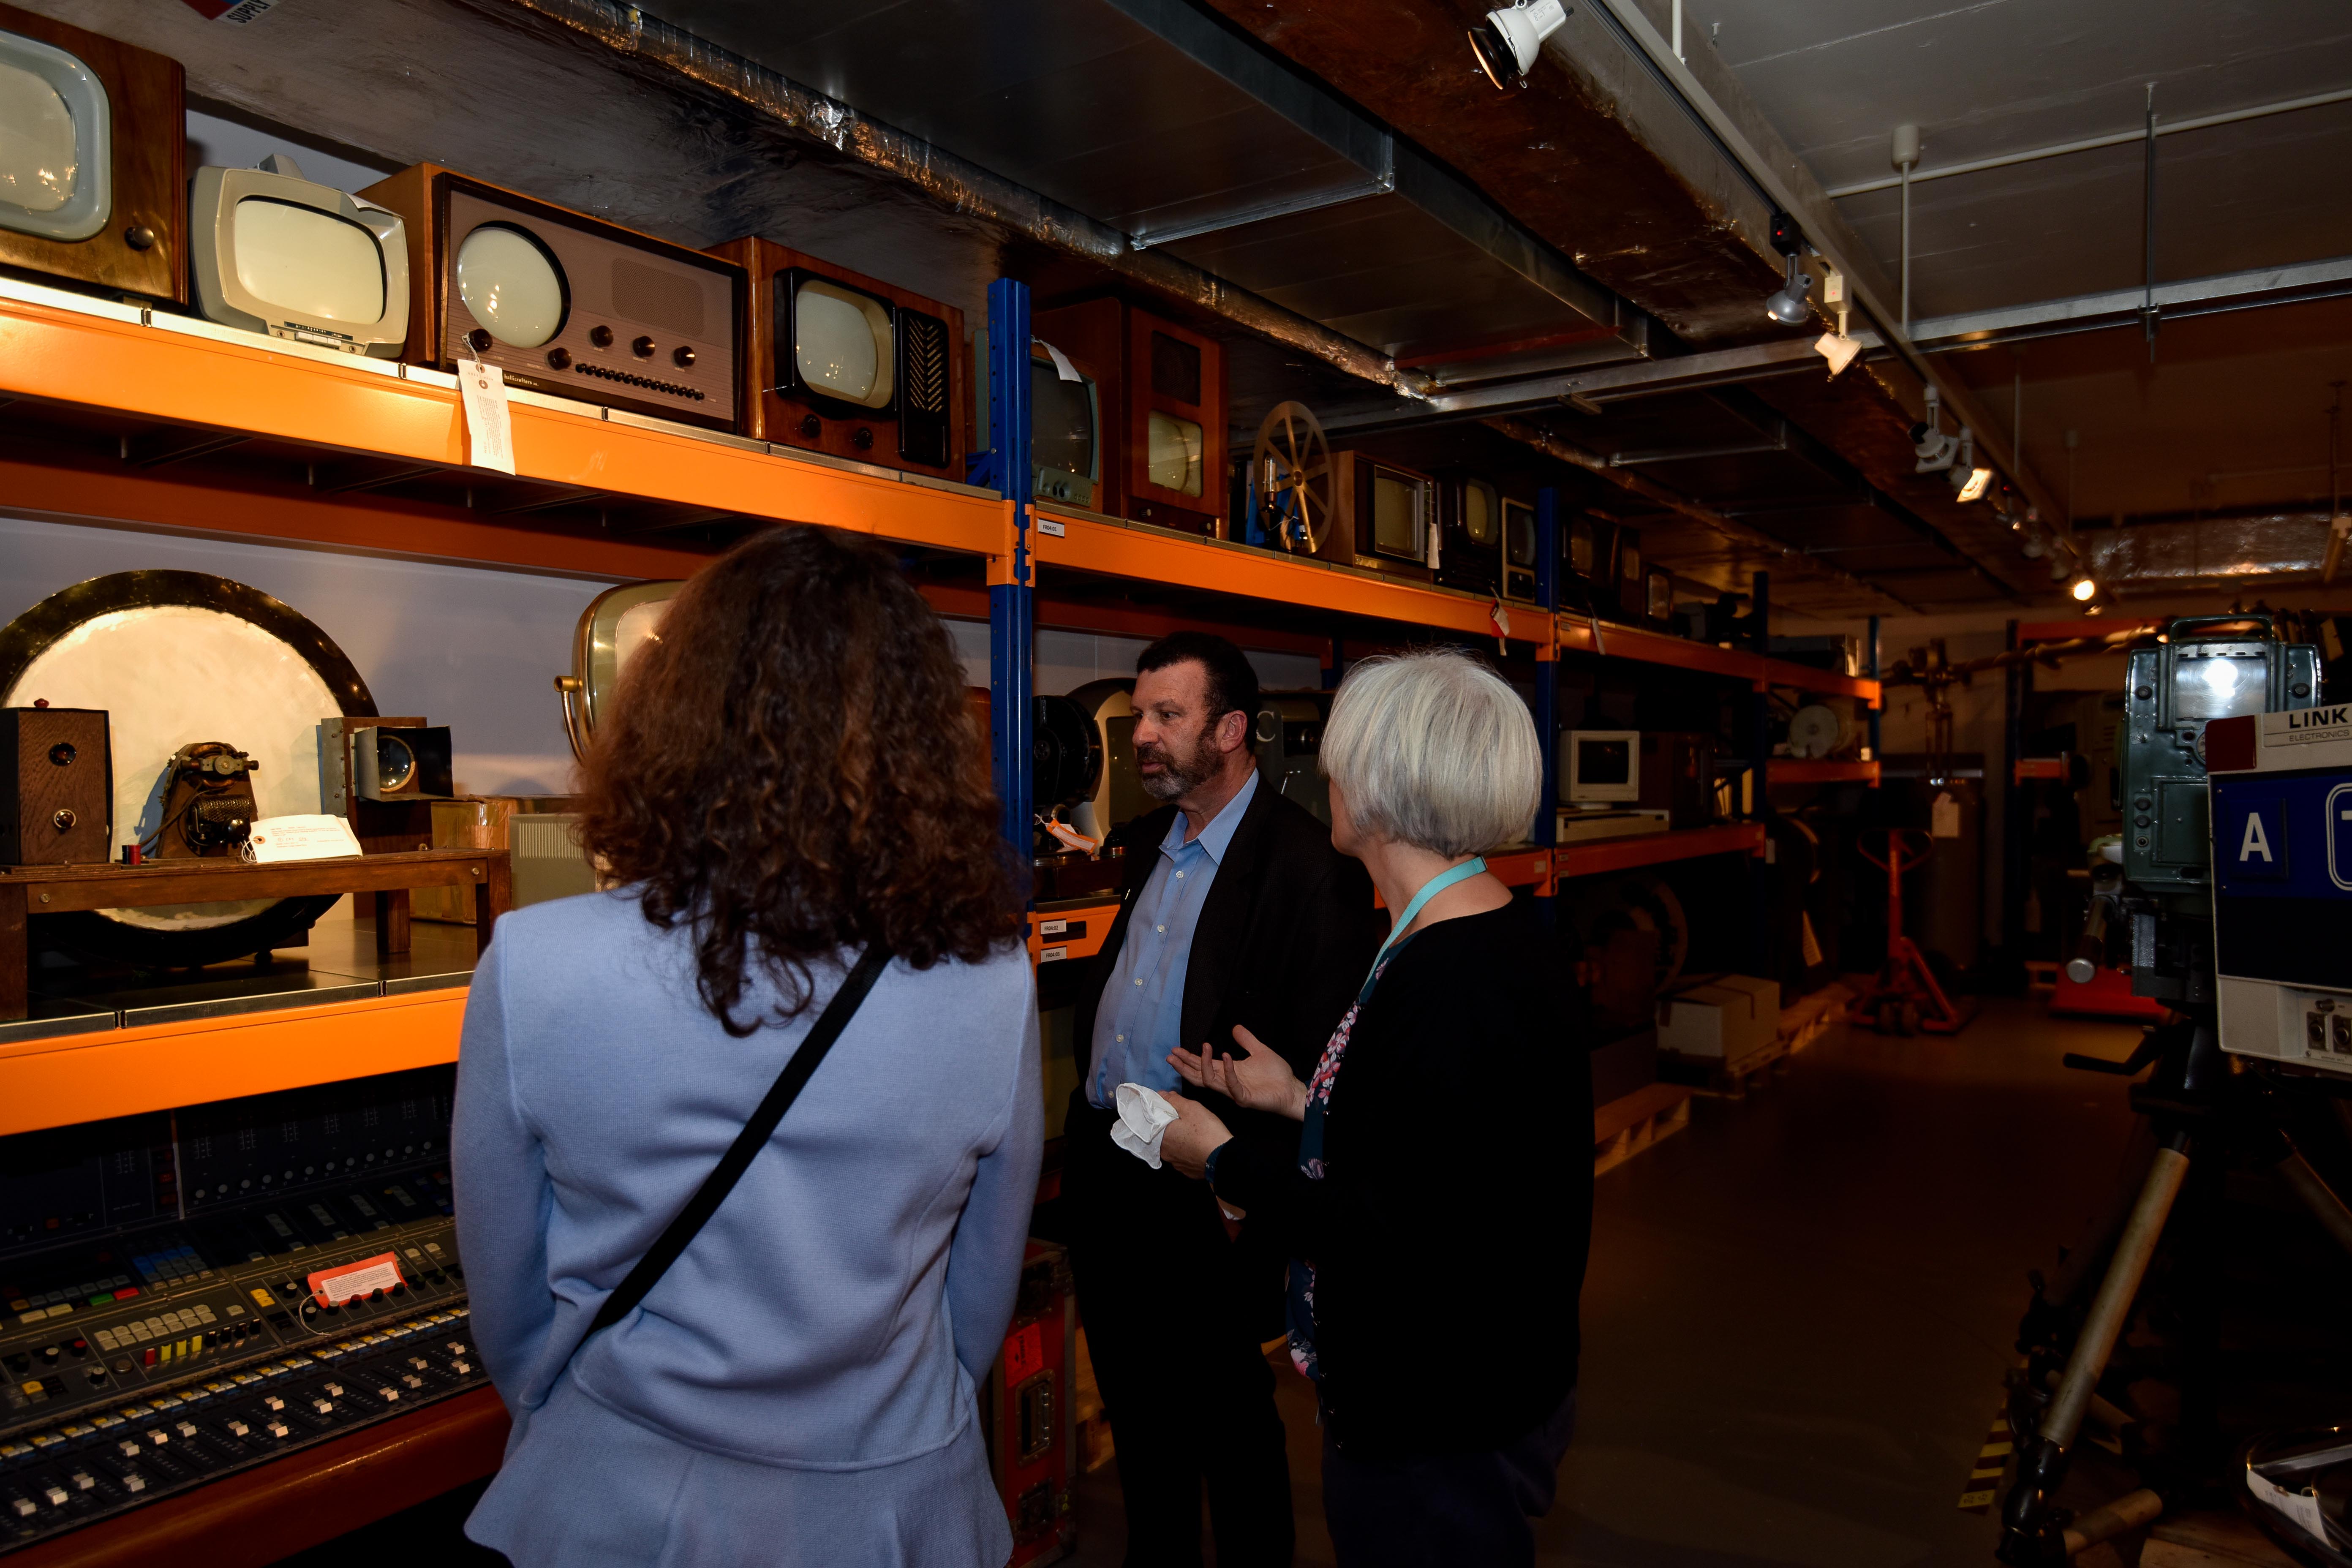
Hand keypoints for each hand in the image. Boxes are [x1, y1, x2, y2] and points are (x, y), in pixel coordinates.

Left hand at [1156, 1090, 1232, 1180]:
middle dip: (1171, 1127)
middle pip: (1164, 1135)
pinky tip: (1197, 1146)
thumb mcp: (1191, 1108)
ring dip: (1179, 1140)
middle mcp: (1165, 1153)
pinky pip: (1183, 1158)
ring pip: (1173, 1148)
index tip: (1172, 1108)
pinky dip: (1187, 1151)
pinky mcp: (1187, 1171)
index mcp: (1162, 1137)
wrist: (1224, 1157)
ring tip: (1192, 1133)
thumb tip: (1163, 1095)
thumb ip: (1174, 1100)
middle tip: (1184, 1119)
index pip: (1155, 1121)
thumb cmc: (1206, 1131)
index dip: (1163, 1112)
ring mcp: (1176, 1164)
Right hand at [1170, 1025, 1308, 1120]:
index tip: (1175, 1050)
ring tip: (1204, 1048)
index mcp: (1228, 1072)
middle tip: (1172, 1055)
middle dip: (1185, 1066)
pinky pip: (1232, 1086)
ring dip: (1204, 1064)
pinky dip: (1228, 1071)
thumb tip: (1235, 1027)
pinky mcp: (1245, 1098)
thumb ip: (1246, 1040)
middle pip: (1199, 1075)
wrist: (1291, 1090)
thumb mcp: (1259, 1051)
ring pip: (1210, 1081)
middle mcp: (1227, 1082)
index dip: (1189, 1058)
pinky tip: (1226, 1057)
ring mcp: (1234, 1091)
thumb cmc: (1276, 1075)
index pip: (1202, 1065)